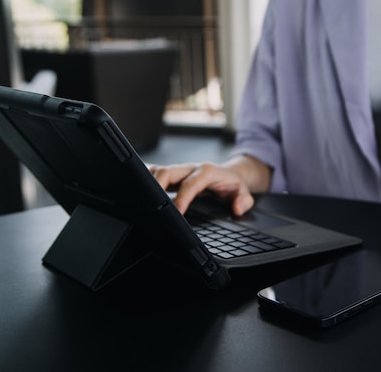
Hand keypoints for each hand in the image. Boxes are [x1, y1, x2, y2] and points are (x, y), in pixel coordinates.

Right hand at [148, 156, 269, 215]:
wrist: (230, 174)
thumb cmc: (233, 184)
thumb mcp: (244, 192)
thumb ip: (244, 200)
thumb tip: (237, 208)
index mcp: (207, 172)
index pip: (191, 184)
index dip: (182, 197)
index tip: (177, 211)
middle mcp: (190, 168)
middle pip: (169, 172)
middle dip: (157, 185)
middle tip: (151, 204)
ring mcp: (180, 170)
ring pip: (159, 171)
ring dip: (148, 181)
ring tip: (140, 196)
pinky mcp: (173, 174)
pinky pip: (155, 173)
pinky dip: (145, 178)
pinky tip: (137, 188)